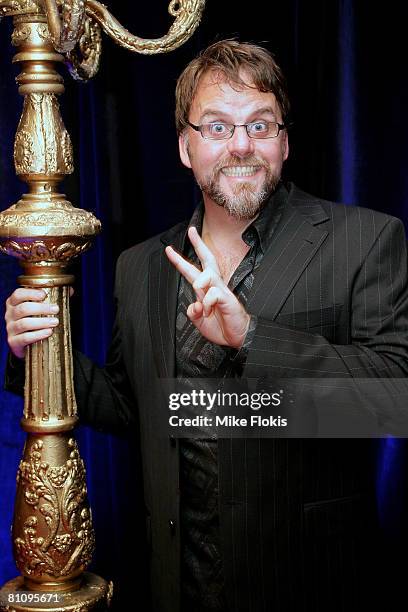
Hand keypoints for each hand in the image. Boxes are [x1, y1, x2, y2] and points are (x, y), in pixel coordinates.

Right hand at [5, 287, 72, 359]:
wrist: (24, 342)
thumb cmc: (33, 320)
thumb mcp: (39, 309)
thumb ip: (53, 298)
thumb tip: (70, 290)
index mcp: (14, 303)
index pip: (18, 294)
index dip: (30, 293)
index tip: (44, 295)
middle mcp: (9, 315)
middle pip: (23, 309)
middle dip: (41, 308)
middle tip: (56, 309)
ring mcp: (10, 328)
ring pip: (24, 323)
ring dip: (42, 322)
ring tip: (55, 322)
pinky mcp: (13, 341)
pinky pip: (25, 338)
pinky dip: (38, 335)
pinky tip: (48, 332)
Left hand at [165, 226, 249, 348]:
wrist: (237, 338)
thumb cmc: (221, 327)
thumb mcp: (200, 322)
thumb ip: (193, 312)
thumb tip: (194, 305)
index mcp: (206, 290)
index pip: (192, 270)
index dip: (179, 260)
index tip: (168, 249)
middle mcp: (214, 286)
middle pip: (207, 259)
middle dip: (199, 244)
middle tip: (192, 230)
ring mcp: (222, 291)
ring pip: (208, 274)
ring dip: (199, 282)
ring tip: (199, 292)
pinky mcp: (228, 299)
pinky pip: (213, 294)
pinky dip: (207, 304)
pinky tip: (209, 312)